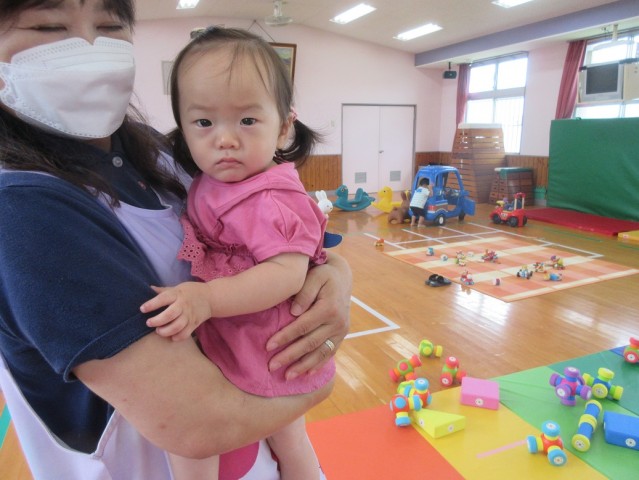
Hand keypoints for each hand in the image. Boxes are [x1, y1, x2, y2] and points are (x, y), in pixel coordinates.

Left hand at [140, 282, 212, 340]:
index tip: (142, 309)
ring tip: (159, 331)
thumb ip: (163, 290)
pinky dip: (177, 337)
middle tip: (149, 323)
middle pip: (169, 315)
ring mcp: (190, 315)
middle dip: (157, 321)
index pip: (163, 298)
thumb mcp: (177, 287)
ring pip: (177, 326)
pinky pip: (185, 334)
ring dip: (166, 331)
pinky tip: (171, 336)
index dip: (151, 304)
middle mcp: (183, 304)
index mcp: (178, 294)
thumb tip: (148, 289)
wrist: (211, 297)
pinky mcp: (194, 324)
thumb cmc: (191, 291)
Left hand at [266, 252, 351, 378]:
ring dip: (303, 366)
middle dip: (290, 356)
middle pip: (310, 343)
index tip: (268, 346)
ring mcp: (341, 331)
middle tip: (271, 366)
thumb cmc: (323, 275)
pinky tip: (306, 374)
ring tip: (287, 377)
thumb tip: (295, 312)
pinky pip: (329, 353)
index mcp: (329, 308)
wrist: (342, 277)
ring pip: (320, 352)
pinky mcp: (341, 336)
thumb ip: (305, 292)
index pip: (303, 326)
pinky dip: (318, 364)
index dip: (285, 337)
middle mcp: (337, 322)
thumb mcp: (314, 276)